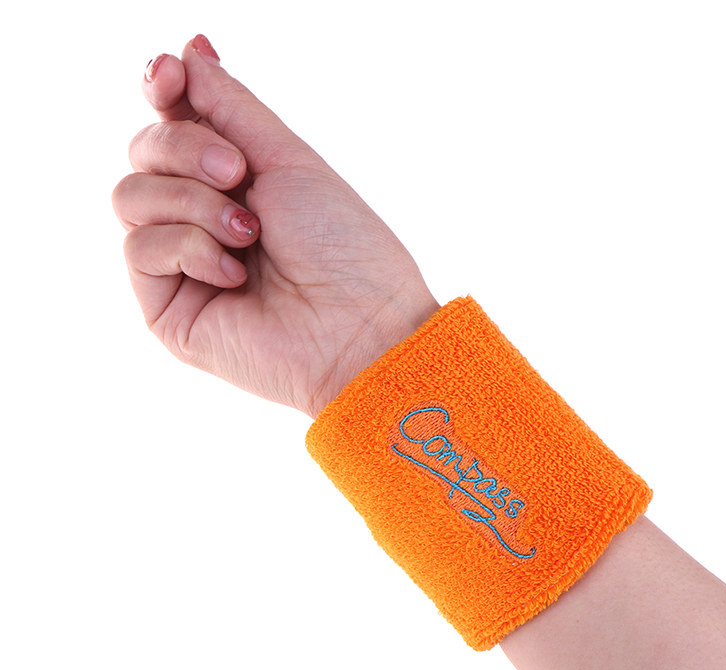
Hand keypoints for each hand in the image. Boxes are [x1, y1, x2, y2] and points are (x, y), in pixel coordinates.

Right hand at [113, 35, 438, 417]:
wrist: (359, 326)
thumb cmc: (342, 247)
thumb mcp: (288, 159)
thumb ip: (231, 106)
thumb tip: (190, 51)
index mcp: (235, 183)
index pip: (172, 123)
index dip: (163, 90)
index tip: (170, 75)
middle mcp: (202, 219)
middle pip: (143, 151)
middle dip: (186, 148)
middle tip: (239, 174)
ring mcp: (181, 265)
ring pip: (129, 195)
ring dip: (192, 202)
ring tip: (248, 232)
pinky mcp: (167, 308)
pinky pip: (139, 249)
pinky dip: (189, 248)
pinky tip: (236, 274)